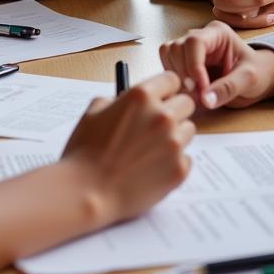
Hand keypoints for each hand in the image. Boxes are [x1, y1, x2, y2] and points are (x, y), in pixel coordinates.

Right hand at [61, 72, 194, 224]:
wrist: (86, 193)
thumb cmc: (85, 153)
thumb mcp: (94, 112)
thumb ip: (118, 100)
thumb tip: (132, 101)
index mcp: (142, 97)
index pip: (171, 80)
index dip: (165, 89)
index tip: (162, 97)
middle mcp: (162, 116)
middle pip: (186, 103)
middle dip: (174, 110)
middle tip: (158, 124)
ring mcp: (173, 144)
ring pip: (188, 131)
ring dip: (175, 136)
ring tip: (152, 150)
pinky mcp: (178, 170)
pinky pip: (186, 159)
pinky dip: (174, 162)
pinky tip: (153, 169)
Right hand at [159, 20, 273, 108]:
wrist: (257, 79)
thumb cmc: (257, 73)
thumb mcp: (249, 80)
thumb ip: (228, 88)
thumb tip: (205, 99)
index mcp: (218, 33)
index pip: (194, 42)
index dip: (193, 66)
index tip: (201, 89)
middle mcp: (201, 36)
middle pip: (176, 47)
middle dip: (184, 74)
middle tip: (199, 95)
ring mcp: (190, 47)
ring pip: (168, 54)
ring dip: (177, 77)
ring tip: (195, 95)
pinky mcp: (184, 60)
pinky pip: (168, 65)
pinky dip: (174, 80)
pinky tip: (190, 93)